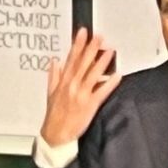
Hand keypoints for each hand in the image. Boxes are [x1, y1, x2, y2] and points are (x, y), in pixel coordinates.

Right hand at [41, 28, 120, 148]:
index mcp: (63, 82)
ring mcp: (81, 95)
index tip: (83, 33)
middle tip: (99, 36)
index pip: (71, 59)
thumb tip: (55, 61)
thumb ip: (53, 76)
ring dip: (102, 62)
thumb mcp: (50, 93)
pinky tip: (117, 75)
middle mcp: (72, 86)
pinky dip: (109, 84)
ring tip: (110, 50)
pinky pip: (101, 92)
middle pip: (83, 64)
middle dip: (91, 49)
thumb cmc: (54, 115)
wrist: (56, 134)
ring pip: (92, 75)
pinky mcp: (90, 105)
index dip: (77, 45)